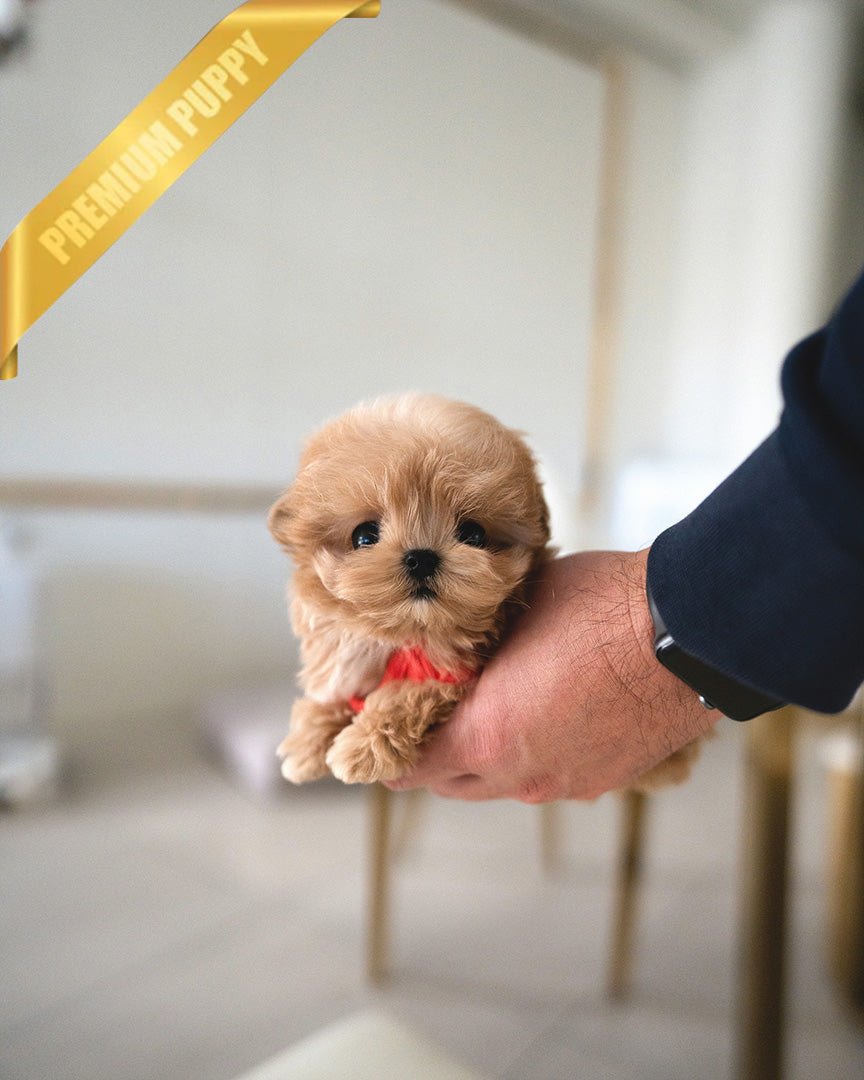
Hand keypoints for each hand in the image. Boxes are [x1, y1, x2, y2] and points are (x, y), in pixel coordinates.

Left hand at [385, 549, 719, 801]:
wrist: (690, 632)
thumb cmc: (597, 609)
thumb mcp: (515, 615)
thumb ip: (476, 649)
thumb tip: (455, 646)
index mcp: (487, 737)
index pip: (412, 767)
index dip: (389, 747)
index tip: (377, 726)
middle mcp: (523, 776)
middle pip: (454, 784)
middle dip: (434, 756)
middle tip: (428, 716)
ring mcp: (570, 784)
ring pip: (506, 782)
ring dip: (489, 756)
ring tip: (493, 710)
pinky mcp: (610, 779)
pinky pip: (553, 775)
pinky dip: (538, 754)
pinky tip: (549, 714)